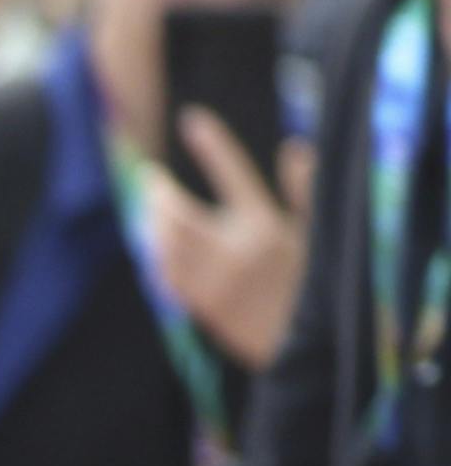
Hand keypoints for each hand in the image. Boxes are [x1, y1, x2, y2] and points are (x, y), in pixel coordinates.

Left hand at [148, 112, 312, 376]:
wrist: (304, 346)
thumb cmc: (314, 285)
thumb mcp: (317, 236)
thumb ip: (304, 192)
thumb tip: (295, 148)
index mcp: (265, 228)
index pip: (234, 174)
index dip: (213, 144)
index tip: (193, 119)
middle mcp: (234, 251)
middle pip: (179, 212)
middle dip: (160, 192)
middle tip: (151, 180)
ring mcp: (213, 280)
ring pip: (165, 242)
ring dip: (152, 222)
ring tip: (150, 209)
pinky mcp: (200, 305)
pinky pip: (166, 274)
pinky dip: (157, 255)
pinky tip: (155, 245)